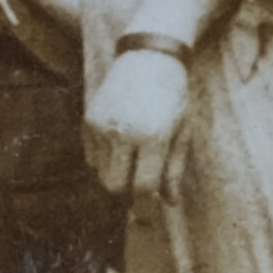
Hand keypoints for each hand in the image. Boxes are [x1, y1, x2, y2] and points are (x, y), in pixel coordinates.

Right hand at [85, 49, 193, 199]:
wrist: (149, 56)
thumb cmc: (174, 96)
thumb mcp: (183, 132)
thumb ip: (174, 169)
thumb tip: (169, 203)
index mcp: (153, 137)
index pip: (142, 187)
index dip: (145, 208)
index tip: (147, 216)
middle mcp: (123, 132)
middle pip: (115, 186)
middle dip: (126, 195)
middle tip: (139, 192)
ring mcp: (102, 125)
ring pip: (101, 173)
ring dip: (116, 176)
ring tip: (133, 161)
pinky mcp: (89, 119)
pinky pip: (92, 156)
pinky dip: (105, 161)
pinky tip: (121, 147)